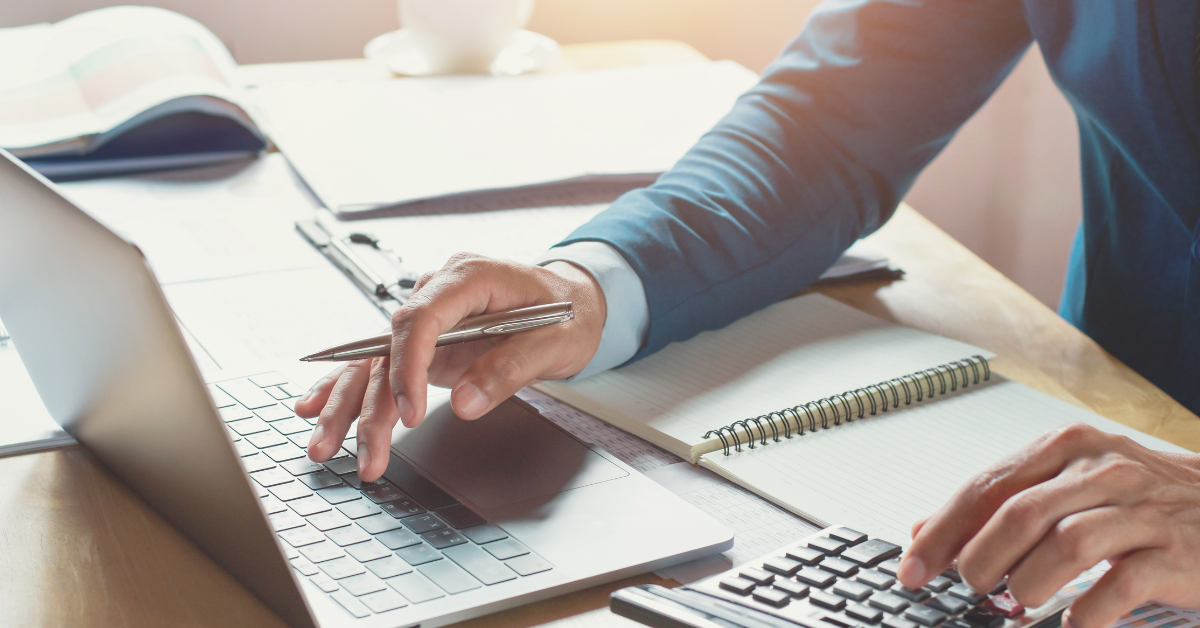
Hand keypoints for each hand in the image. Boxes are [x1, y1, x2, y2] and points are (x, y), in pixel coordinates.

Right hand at [293, 253, 605, 480]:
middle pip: (387, 345)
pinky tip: (316, 407)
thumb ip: (509, 369)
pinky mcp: (425, 341)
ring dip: (348, 405)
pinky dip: (349, 388)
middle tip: (361, 450)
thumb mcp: (556, 342)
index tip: (408, 411)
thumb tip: (464, 403)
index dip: (408, 366)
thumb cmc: (568, 313)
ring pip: (375, 360)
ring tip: (324, 446)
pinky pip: (380, 363)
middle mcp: (439, 291)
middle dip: (367, 401)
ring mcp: (429, 316)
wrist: (575, 301)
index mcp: (470, 277)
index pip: (420, 318)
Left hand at [897, 422, 1199, 627]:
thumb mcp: (1070, 484)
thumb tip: (925, 531)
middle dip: (980, 559)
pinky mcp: (1175, 552)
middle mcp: (1103, 469)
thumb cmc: (1144, 498)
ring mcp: (1142, 510)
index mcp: (1067, 447)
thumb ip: (1001, 503)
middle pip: (1018, 514)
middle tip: (972, 587)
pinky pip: (1118, 585)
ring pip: (1065, 545)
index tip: (912, 567)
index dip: (941, 531)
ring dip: (1029, 582)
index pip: (986, 487)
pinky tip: (1073, 624)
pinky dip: (1086, 612)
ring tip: (1021, 600)